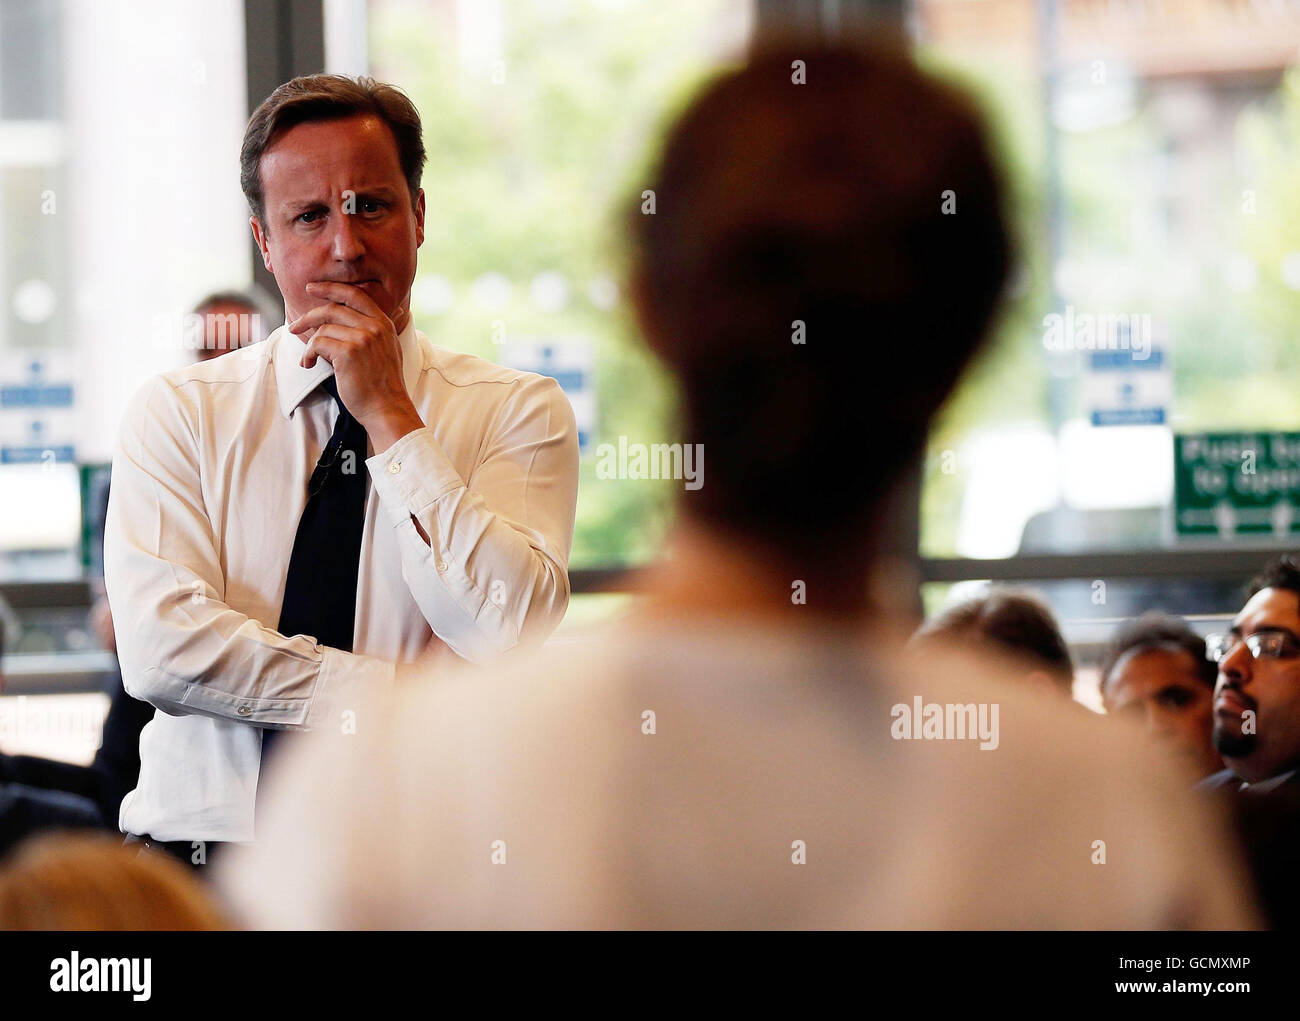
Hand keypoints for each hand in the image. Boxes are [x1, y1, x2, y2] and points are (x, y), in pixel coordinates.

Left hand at [289, 281, 424, 450]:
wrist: (387, 408)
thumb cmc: (382, 385)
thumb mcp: (386, 350)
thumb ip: (370, 332)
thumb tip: (336, 322)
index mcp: (383, 323)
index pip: (354, 295)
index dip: (330, 288)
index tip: (312, 289)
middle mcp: (374, 327)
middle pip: (332, 309)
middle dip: (308, 316)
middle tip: (294, 325)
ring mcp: (362, 338)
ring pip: (323, 329)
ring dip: (310, 345)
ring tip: (309, 359)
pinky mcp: (348, 352)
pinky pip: (317, 343)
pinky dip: (308, 354)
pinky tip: (309, 364)